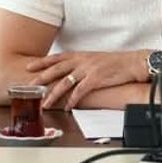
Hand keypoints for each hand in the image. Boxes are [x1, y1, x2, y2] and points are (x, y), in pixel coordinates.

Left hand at [27, 51, 145, 109]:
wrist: (133, 63)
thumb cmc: (115, 63)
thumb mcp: (95, 60)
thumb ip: (81, 65)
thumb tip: (70, 73)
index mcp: (81, 55)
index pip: (57, 58)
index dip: (42, 62)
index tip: (29, 66)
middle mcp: (82, 60)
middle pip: (56, 69)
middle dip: (41, 78)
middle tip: (29, 86)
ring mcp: (88, 69)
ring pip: (65, 82)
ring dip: (53, 94)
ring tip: (45, 103)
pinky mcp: (96, 79)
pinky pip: (80, 91)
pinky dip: (72, 100)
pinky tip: (67, 107)